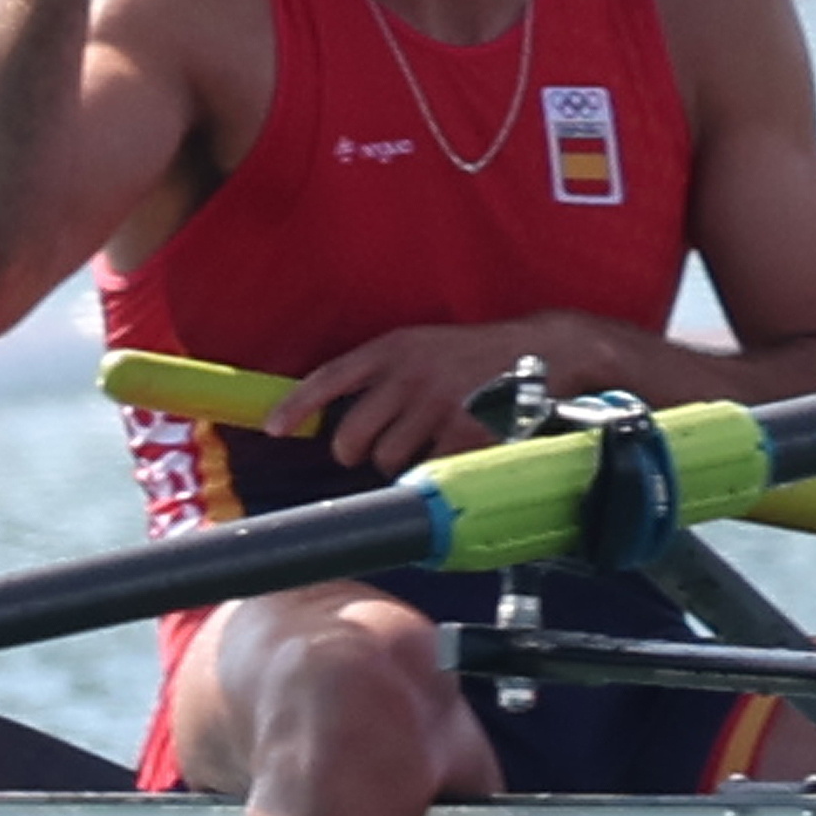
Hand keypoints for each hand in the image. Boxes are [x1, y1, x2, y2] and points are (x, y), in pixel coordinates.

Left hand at [266, 321, 562, 476]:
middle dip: (355, 453)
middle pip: (351, 437)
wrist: (543, 350)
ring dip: (397, 463)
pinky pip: (425, 470)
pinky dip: (431, 469)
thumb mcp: (422, 344)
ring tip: (423, 443)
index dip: (295, 407)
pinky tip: (450, 450)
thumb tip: (336, 412)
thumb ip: (383, 372)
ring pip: (386, 460)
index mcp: (393, 348)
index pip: (329, 379)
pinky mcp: (463, 434)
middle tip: (368, 452)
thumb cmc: (474, 354)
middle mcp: (408, 375)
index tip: (273, 430)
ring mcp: (436, 406)